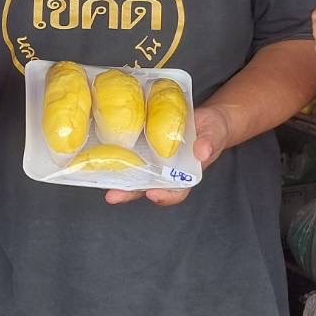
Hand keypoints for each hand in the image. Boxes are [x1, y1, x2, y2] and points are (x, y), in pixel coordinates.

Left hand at [105, 105, 232, 206]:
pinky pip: (131, 153)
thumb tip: (202, 151)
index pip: (175, 192)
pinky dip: (118, 155)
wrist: (206, 118)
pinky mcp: (144, 146)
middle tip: (113, 196)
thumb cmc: (213, 130)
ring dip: (118, 177)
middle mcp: (166, 172)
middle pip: (146, 187)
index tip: (153, 193)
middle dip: (129, 193)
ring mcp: (154, 161)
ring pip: (134, 173)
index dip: (164, 196)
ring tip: (100, 178)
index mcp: (185, 176)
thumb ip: (209, 142)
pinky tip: (102, 153)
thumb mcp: (214, 134)